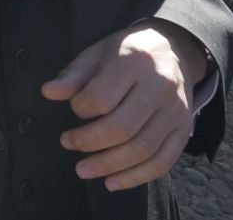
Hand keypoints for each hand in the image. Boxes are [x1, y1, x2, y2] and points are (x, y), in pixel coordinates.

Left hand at [43, 23, 204, 191]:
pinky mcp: (184, 130)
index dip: (80, 109)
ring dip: (109, 166)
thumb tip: (48, 92)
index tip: (73, 109)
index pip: (102, 97)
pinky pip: (162, 162)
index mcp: (134, 62)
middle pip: (122, 128)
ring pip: (142, 150)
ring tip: (83, 170)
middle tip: (67, 144)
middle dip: (89, 143)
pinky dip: (136, 177)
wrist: (172, 49)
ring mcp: (176, 112)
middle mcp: (159, 87)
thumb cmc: (128, 52)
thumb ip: (74, 75)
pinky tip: (112, 182)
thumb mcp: (98, 53)